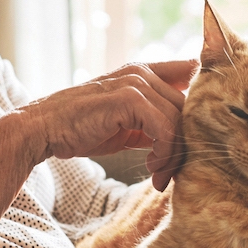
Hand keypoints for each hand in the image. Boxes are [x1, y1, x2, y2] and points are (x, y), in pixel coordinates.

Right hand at [18, 60, 196, 190]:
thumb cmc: (82, 128)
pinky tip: (152, 168)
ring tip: (159, 175)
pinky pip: (165, 129)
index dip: (203, 98)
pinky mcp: (129, 100)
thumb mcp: (126, 124)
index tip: (202, 132)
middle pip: (189, 106)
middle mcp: (142, 72)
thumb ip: (154, 123)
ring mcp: (136, 83)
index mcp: (143, 72)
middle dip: (185, 143)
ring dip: (174, 155)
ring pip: (179, 120)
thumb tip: (183, 141)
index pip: (190, 73)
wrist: (44, 129)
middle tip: (171, 173)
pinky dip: (163, 154)